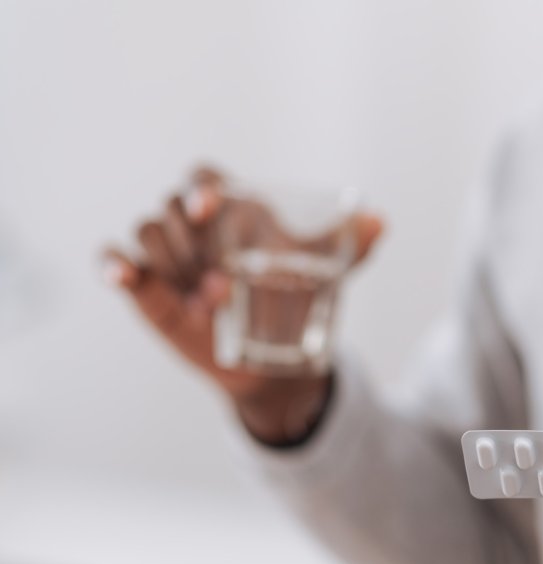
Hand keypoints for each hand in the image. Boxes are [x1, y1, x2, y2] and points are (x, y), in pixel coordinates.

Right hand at [102, 167, 383, 442]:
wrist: (275, 357)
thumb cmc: (295, 298)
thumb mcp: (325, 271)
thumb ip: (350, 245)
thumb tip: (380, 221)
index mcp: (232, 208)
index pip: (204, 177)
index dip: (202, 186)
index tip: (211, 207)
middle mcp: (193, 226)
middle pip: (171, 206)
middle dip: (190, 235)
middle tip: (221, 278)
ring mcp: (167, 256)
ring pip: (147, 233)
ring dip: (172, 263)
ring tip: (211, 304)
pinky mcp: (145, 287)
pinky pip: (115, 263)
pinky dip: (112, 265)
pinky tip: (123, 276)